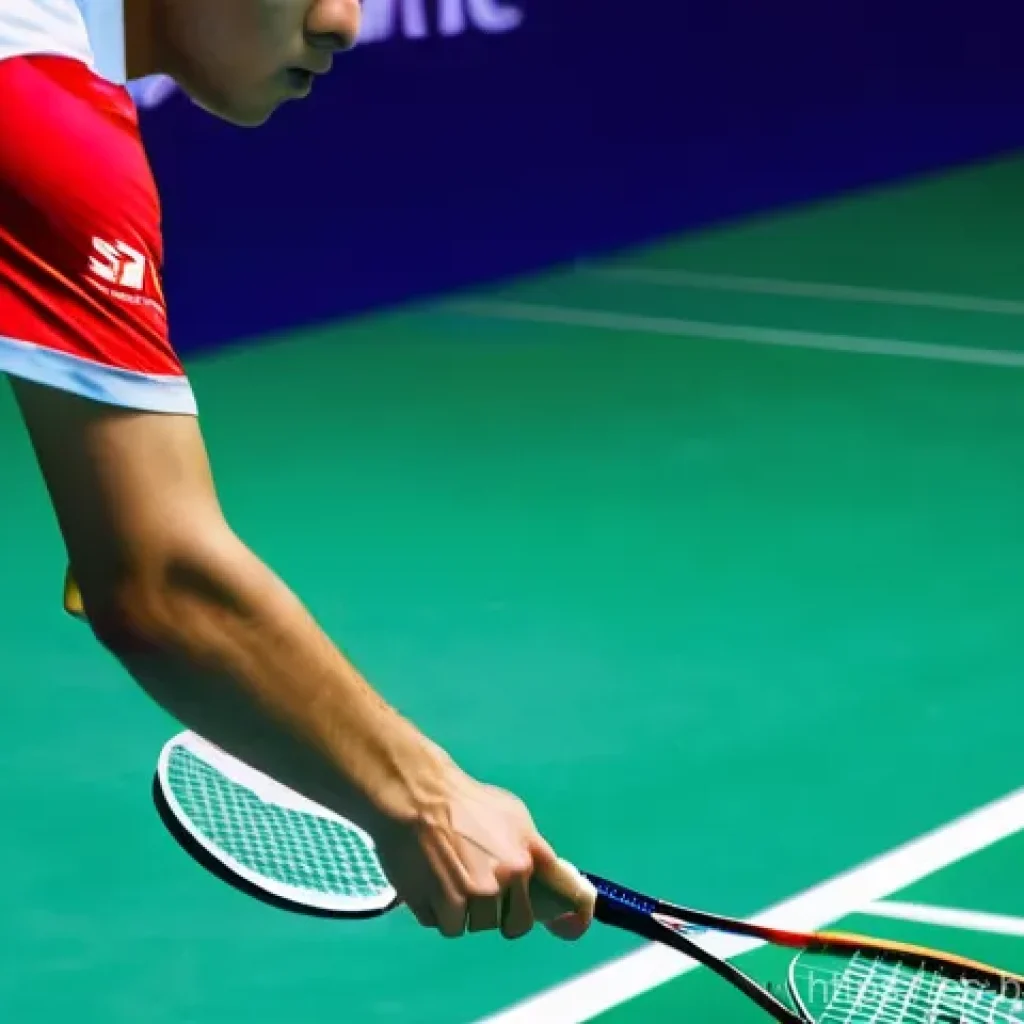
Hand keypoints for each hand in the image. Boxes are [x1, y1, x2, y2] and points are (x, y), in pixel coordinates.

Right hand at [372, 752, 594, 940]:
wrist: (417, 796)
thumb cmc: (464, 801)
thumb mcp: (513, 815)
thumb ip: (532, 849)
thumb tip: (546, 878)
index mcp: (527, 857)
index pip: (560, 899)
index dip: (570, 916)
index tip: (572, 926)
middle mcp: (505, 880)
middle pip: (514, 924)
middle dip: (500, 913)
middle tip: (480, 890)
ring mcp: (472, 897)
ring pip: (476, 926)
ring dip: (464, 912)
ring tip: (449, 877)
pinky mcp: (441, 908)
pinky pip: (446, 927)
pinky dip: (437, 912)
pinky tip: (430, 882)